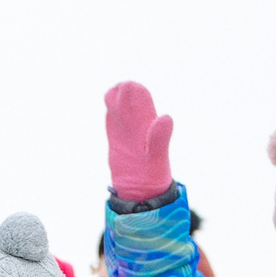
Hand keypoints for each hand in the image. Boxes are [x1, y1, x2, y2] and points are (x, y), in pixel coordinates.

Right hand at [103, 82, 175, 202]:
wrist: (139, 189)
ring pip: (120, 105)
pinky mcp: (116, 136)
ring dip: (116, 98)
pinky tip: (109, 100)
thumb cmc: (152, 174)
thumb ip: (159, 137)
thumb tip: (166, 117)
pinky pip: (113, 116)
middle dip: (124, 92)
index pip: (143, 100)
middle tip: (120, 89)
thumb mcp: (155, 155)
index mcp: (149, 124)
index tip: (129, 87)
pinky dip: (111, 107)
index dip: (136, 91)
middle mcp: (138, 123)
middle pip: (130, 99)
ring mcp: (126, 128)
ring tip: (112, 95)